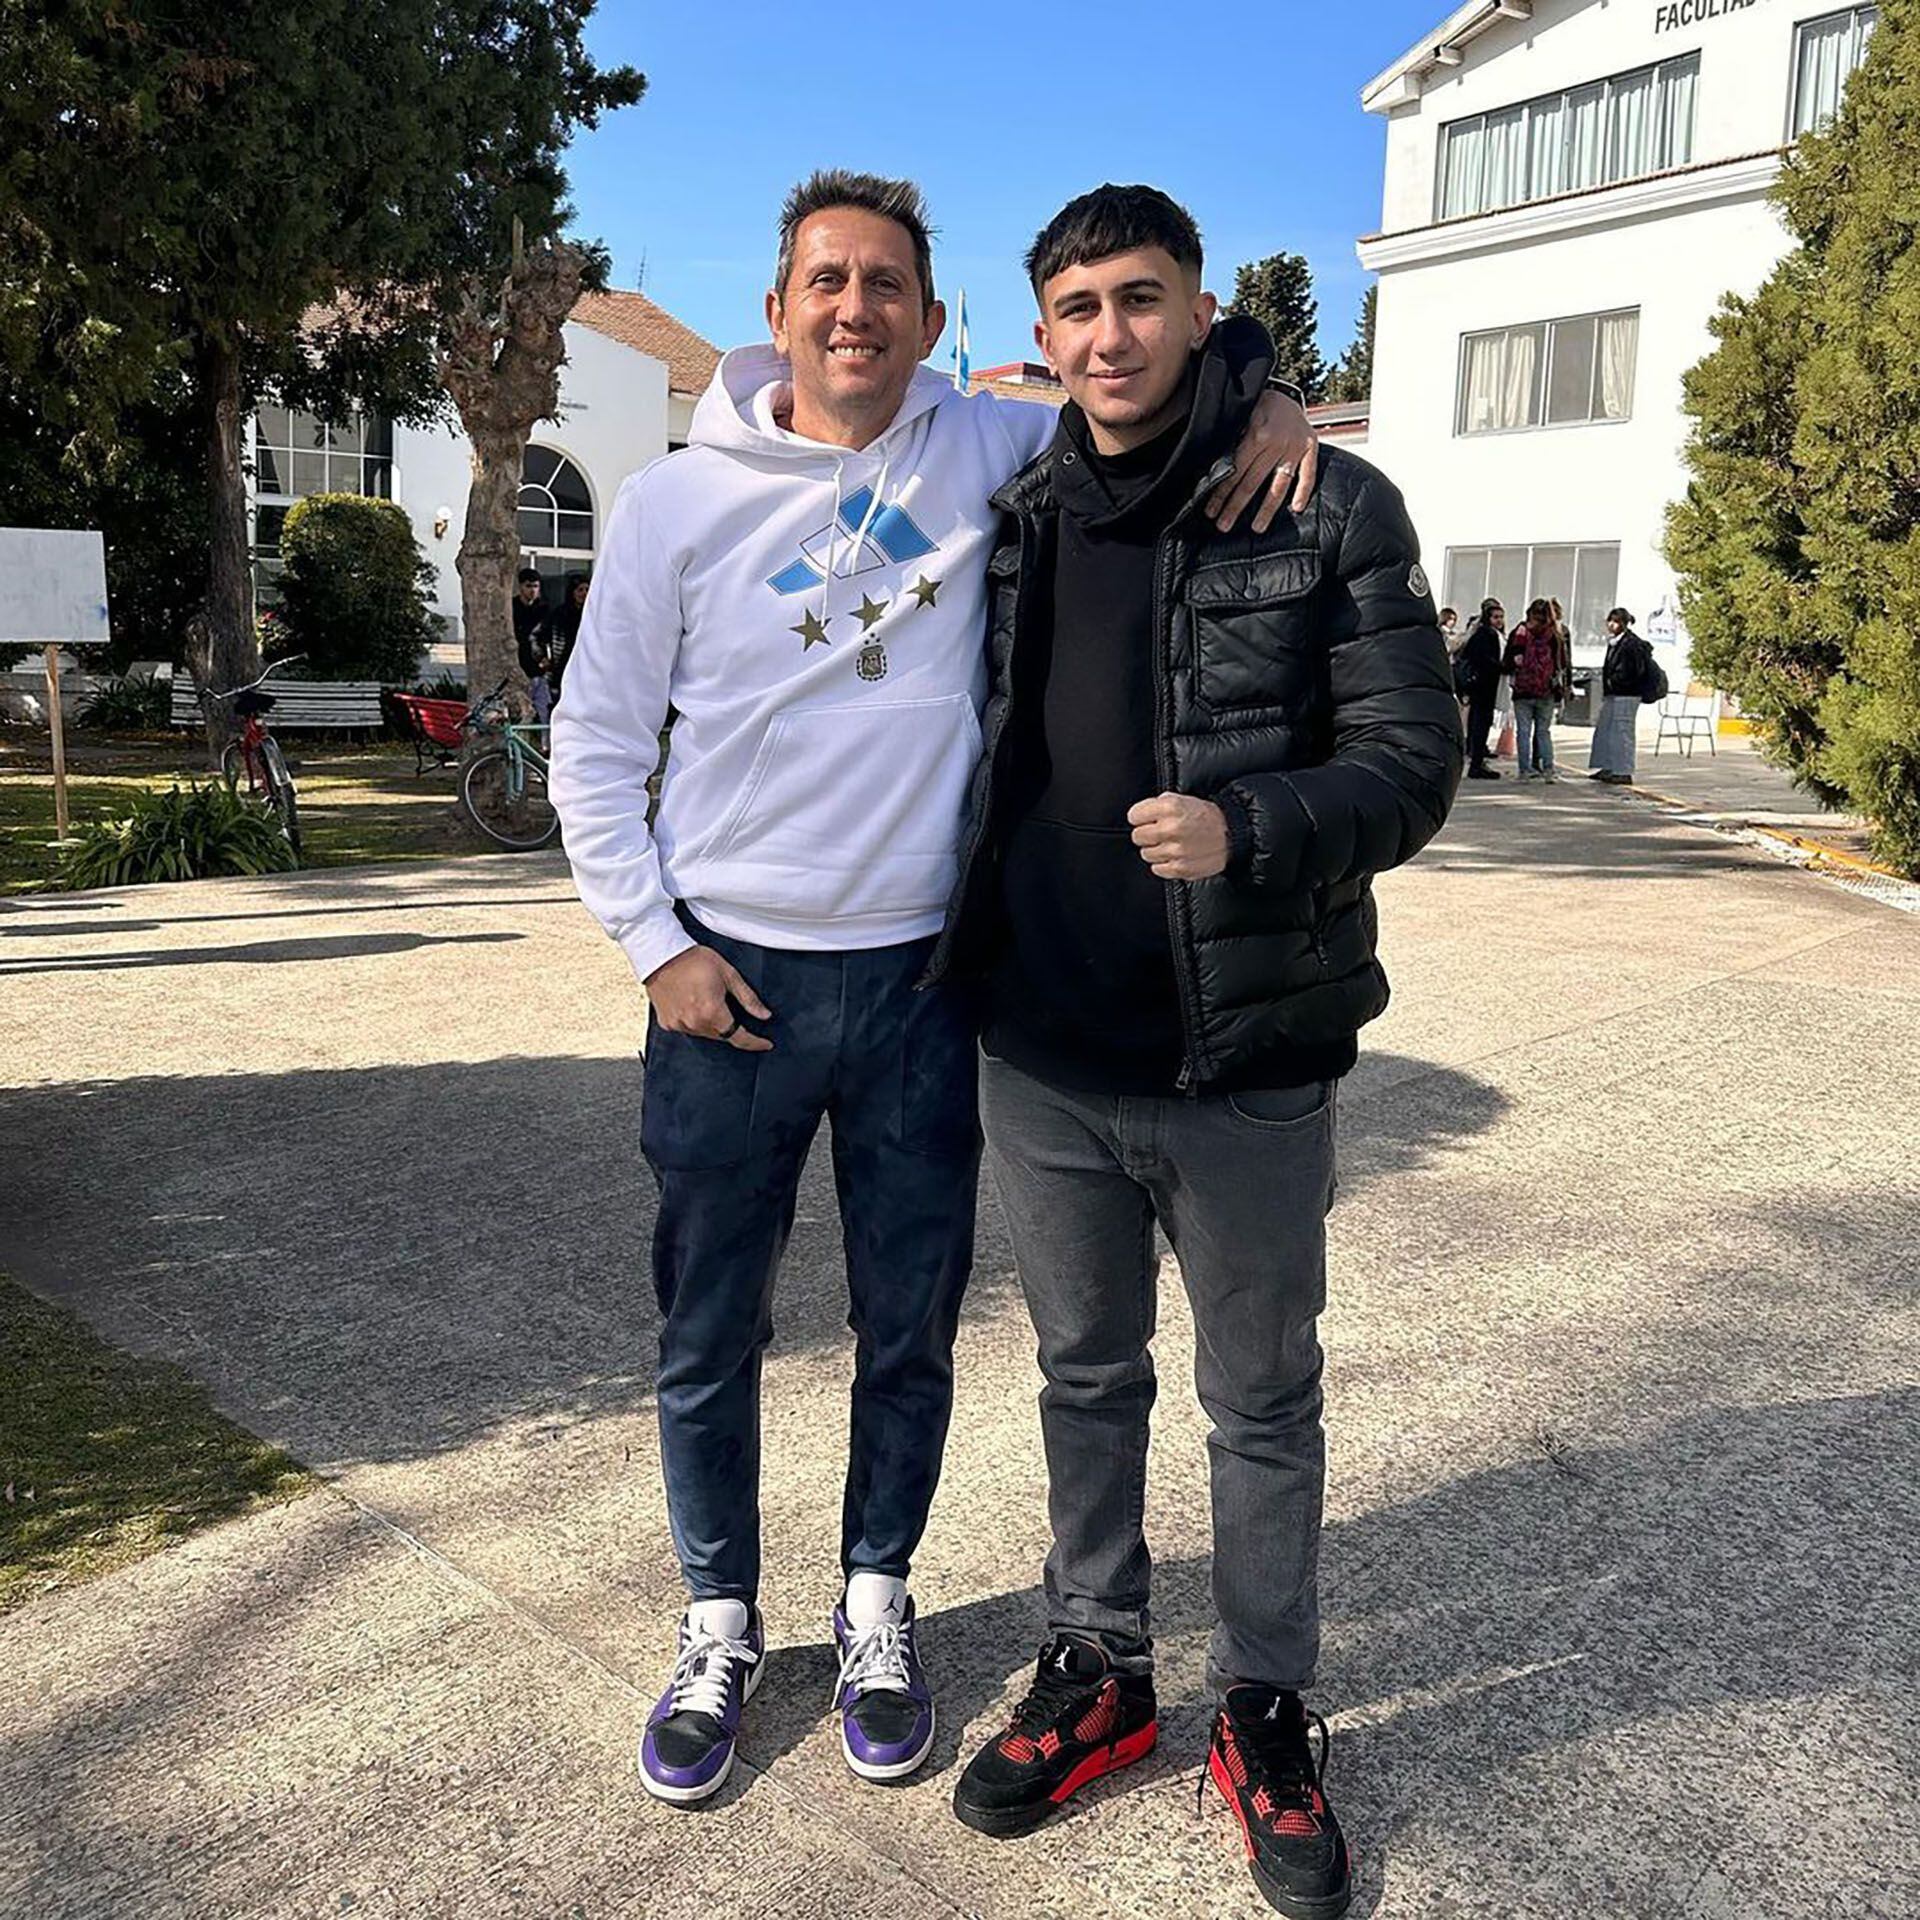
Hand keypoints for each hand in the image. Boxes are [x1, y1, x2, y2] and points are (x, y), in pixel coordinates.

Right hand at [644, 945, 773, 1050]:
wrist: (661, 954)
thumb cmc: (695, 960)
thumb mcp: (729, 974)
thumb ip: (748, 998)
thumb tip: (764, 1015)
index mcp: (712, 1012)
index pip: (738, 1037)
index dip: (755, 1042)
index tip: (766, 1044)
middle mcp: (694, 1023)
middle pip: (721, 1035)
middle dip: (731, 1027)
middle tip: (731, 1008)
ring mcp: (678, 1025)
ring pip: (704, 1033)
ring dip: (712, 1024)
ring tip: (708, 1000)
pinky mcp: (666, 1023)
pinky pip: (687, 1028)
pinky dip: (694, 1021)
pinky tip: (693, 1004)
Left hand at [1127, 792, 1229, 879]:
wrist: (1232, 834)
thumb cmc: (1206, 816)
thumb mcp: (1182, 799)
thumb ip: (1157, 804)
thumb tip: (1138, 815)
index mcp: (1171, 807)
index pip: (1134, 816)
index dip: (1140, 817)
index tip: (1146, 820)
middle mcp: (1172, 828)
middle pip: (1138, 836)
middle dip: (1146, 834)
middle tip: (1160, 833)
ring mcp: (1176, 850)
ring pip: (1146, 854)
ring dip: (1156, 850)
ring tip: (1171, 844)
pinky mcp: (1181, 868)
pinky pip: (1157, 869)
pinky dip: (1164, 864)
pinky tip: (1175, 856)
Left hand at [1207, 390, 1319, 532]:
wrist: (1284, 391)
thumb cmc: (1257, 406)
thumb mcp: (1240, 417)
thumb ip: (1231, 442)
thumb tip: (1214, 472)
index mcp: (1256, 436)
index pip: (1235, 472)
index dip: (1222, 493)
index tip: (1211, 511)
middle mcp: (1277, 443)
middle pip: (1253, 482)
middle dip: (1236, 506)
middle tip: (1224, 526)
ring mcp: (1295, 446)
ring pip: (1279, 484)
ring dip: (1267, 508)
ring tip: (1257, 528)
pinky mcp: (1311, 447)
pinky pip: (1308, 472)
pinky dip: (1304, 490)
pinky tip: (1296, 508)